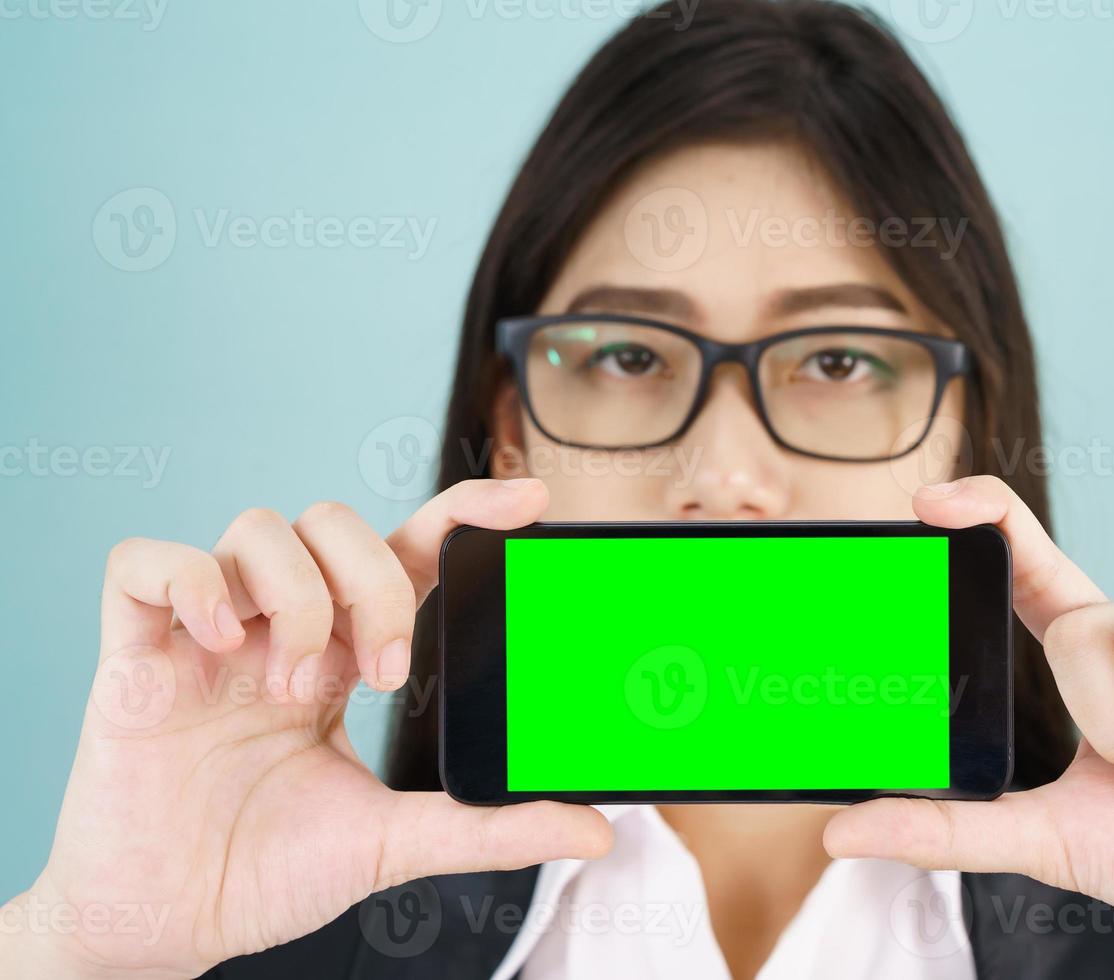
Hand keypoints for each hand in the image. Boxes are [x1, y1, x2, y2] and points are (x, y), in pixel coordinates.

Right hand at [2, 480, 610, 978]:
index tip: (529, 503)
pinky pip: (145, 561)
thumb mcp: (394, 844)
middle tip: (381, 672)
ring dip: (296, 597)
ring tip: (290, 686)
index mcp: (339, 657)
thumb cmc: (268, 874)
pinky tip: (219, 641)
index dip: (461, 512)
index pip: (403, 552)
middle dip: (374, 583)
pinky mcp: (132, 654)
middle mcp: (277, 629)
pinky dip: (190, 582)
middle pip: (333, 523)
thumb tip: (594, 830)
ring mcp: (204, 636)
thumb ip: (490, 828)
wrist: (168, 927)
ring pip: (257, 528)